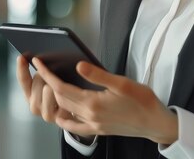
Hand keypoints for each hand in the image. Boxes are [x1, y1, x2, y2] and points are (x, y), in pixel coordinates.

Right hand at [16, 55, 72, 124]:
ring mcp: (46, 114)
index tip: (21, 57)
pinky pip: (59, 98)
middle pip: (37, 80)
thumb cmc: (64, 92)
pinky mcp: (58, 119)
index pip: (23, 80)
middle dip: (45, 73)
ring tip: (62, 84)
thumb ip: (43, 73)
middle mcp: (34, 107)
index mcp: (30, 96)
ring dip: (55, 83)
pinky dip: (64, 93)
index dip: (21, 68)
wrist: (79, 112)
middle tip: (54, 72)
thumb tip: (38, 59)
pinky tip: (68, 93)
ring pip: (47, 88)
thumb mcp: (52, 80)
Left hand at [32, 57, 178, 144]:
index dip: (47, 74)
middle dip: (48, 83)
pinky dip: (65, 117)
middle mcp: (90, 116)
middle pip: (59, 99)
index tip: (38, 62)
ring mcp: (93, 125)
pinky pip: (74, 126)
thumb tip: (78, 65)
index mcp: (94, 103)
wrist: (156, 123)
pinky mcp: (98, 130)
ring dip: (55, 98)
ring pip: (65, 111)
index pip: (61, 88)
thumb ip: (98, 75)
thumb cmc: (143, 100)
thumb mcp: (122, 83)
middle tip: (44, 69)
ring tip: (52, 84)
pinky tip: (64, 110)